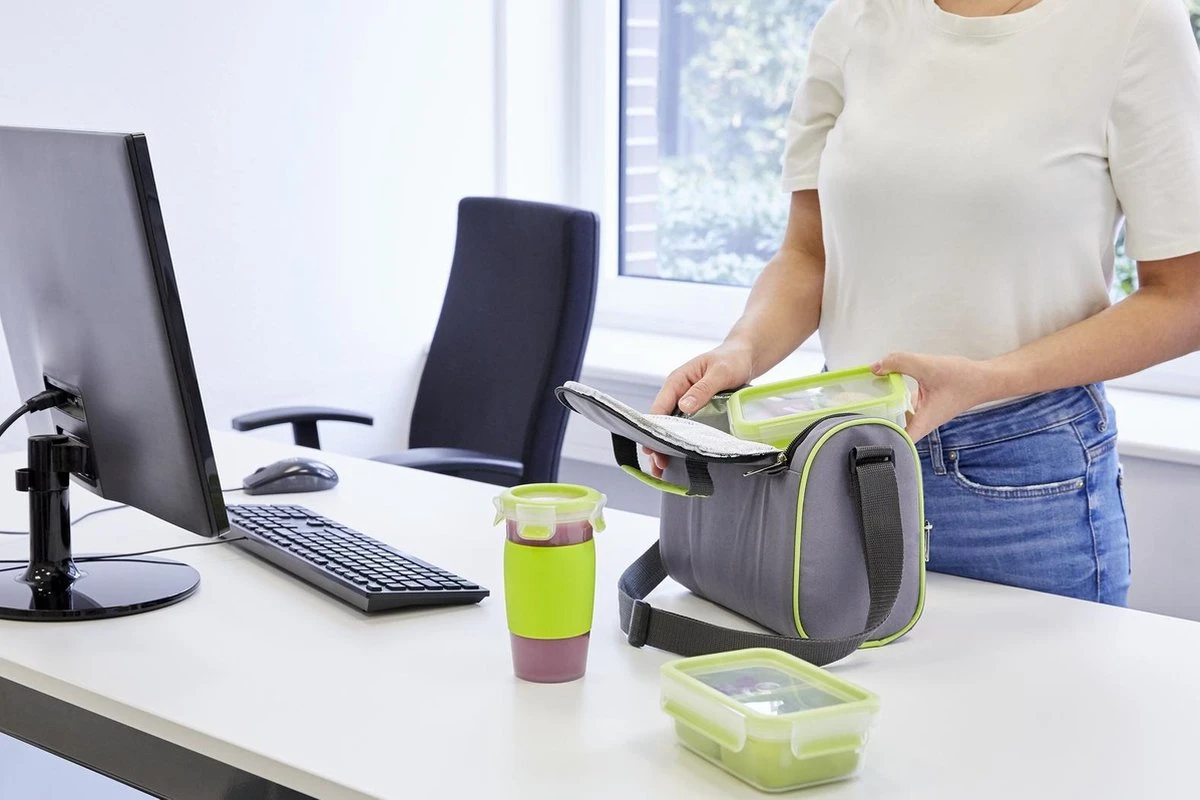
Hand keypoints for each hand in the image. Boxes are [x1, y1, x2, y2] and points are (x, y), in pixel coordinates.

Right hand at [643, 342, 755, 476]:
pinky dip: (679, 443)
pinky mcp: (695, 410)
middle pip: (661, 422)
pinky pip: (684, 428)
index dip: (654, 429)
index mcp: (677, 381)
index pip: (659, 408)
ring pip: (670, 428)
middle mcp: (677, 393)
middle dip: (657, 443)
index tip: (652, 448)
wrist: (744, 357)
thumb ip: (702, 389)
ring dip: (665, 447)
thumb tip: (684, 406)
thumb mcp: (719, 372)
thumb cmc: (731, 360)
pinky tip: (678, 459)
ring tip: (662, 470)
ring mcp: (684, 403)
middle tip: (658, 465)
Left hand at [870, 353, 1000, 441]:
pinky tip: (885, 385)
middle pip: (893, 431)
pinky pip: (904, 406)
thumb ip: (899, 363)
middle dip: (875, 423)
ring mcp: (923, 415)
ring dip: (884, 409)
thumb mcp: (927, 366)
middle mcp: (921, 423)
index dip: (879, 438)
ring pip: (898, 418)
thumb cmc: (963, 379)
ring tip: (864, 400)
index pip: (896, 441)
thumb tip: (874, 366)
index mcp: (922, 423)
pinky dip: (894, 398)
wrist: (985, 378)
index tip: (863, 429)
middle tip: (856, 412)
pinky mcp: (925, 406)